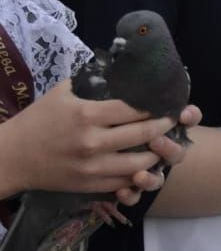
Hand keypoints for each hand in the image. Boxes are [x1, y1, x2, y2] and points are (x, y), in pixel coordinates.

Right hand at [0, 79, 187, 199]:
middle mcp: (93, 141)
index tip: (167, 101)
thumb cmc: (37, 120)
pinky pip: (123, 182)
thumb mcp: (62, 92)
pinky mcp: (88, 185)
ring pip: (140, 163)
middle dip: (165, 127)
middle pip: (144, 134)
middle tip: (173, 120)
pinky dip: (139, 175)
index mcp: (87, 114)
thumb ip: (91, 80)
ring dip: (158, 154)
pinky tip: (146, 165)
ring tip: (164, 144)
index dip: (155, 105)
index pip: (135, 109)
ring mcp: (91, 166)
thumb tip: (119, 65)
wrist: (11, 157)